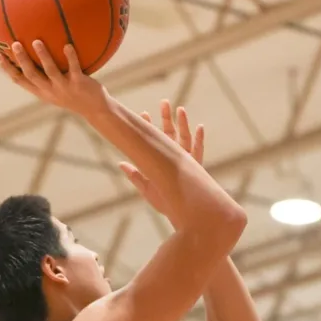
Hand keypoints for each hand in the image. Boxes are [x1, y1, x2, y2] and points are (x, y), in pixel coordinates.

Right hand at [0, 41, 109, 118]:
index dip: (8, 68)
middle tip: (15, 44)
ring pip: (50, 72)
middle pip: (31, 75)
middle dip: (22, 60)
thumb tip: (36, 48)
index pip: (20, 80)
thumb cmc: (74, 94)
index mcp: (41, 91)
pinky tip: (68, 45)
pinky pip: (74, 68)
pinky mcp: (79, 84)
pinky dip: (71, 57)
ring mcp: (64, 88)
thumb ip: (46, 73)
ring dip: (43, 56)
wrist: (95, 109)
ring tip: (37, 41)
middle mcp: (50, 90)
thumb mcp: (57, 86)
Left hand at [119, 99, 204, 213]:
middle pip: (171, 135)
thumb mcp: (147, 189)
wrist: (182, 217)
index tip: (143, 114)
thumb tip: (120, 163)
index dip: (150, 128)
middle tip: (164, 103)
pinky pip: (199, 152)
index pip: (156, 141)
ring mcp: (188, 163)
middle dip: (167, 119)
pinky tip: (200, 127)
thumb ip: (136, 176)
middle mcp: (176, 159)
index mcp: (164, 162)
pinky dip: (200, 140)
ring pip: (185, 139)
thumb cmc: (166, 204)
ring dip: (183, 124)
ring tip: (180, 109)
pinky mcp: (197, 169)